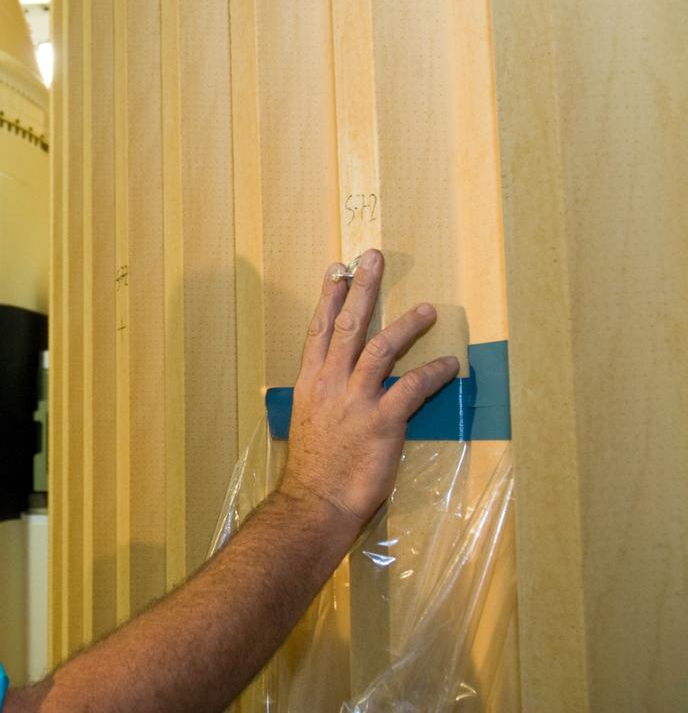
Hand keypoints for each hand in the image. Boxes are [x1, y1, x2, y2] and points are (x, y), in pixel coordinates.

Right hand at [279, 249, 459, 526]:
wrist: (315, 503)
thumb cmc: (314, 470)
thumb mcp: (309, 424)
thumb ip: (325, 399)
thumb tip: (339, 388)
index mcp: (309, 384)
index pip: (318, 330)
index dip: (329, 298)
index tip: (338, 271)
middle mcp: (329, 384)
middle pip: (347, 325)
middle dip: (363, 289)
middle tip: (374, 258)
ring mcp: (355, 401)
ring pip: (380, 347)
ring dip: (405, 324)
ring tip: (427, 309)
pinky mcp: (382, 422)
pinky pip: (412, 387)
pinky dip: (434, 374)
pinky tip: (450, 365)